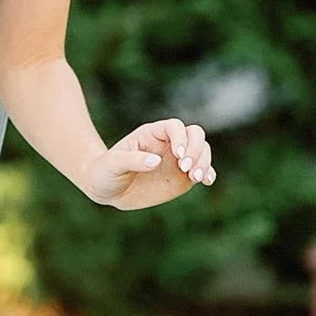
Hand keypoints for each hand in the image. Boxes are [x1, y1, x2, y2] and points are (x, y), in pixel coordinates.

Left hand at [89, 117, 215, 210]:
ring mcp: (178, 160)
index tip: (178, 155)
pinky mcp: (183, 176)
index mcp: (151, 134)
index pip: (174, 127)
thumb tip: (156, 161)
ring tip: (195, 178)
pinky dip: (209, 174)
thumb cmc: (106, 171)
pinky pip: (203, 171)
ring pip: (202, 151)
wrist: (108, 189)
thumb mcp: (113, 164)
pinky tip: (207, 182)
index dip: (180, 138)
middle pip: (195, 134)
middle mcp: (169, 143)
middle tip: (185, 168)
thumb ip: (133, 160)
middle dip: (196, 148)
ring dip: (204, 162)